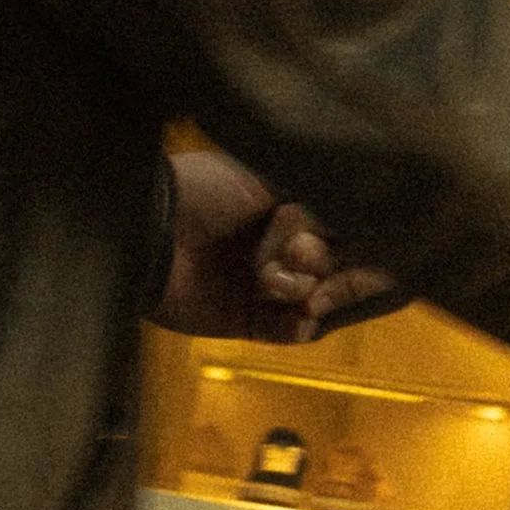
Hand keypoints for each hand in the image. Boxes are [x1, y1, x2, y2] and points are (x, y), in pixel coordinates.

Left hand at [152, 150, 395, 341]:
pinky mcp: (244, 321)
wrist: (146, 231)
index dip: (353, 238)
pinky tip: (295, 317)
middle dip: (327, 264)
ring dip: (304, 292)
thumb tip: (363, 195)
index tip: (344, 240)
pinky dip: (295, 328)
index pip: (346, 228)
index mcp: (288, 208)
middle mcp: (281, 247)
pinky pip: (289, 334)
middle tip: (301, 258)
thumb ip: (315, 189)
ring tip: (269, 281)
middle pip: (338, 267)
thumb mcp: (263, 175)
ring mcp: (264, 287)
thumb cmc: (199, 192)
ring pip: (318, 300)